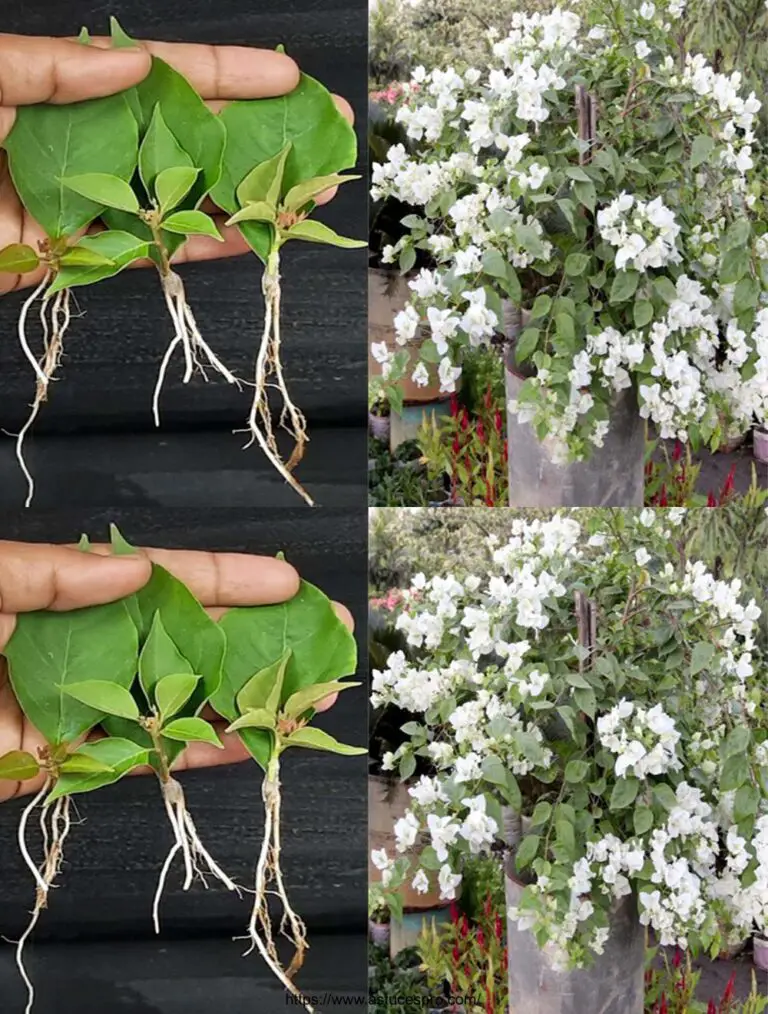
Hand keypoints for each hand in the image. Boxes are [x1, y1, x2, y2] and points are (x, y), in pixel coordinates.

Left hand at [0, 34, 353, 293]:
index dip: (225, 74)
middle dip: (258, 134)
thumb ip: (50, 72)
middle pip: (186, 137)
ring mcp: (86, 202)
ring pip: (181, 197)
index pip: (159, 76)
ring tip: (309, 190)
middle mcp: (84, 144)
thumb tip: (136, 65)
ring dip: (248, 195)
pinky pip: (151, 252)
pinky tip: (253, 236)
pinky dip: (201, 248)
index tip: (288, 73)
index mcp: (61, 93)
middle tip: (324, 135)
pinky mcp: (78, 255)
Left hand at [0, 540, 351, 798]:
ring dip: (244, 695)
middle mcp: (82, 647)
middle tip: (326, 635)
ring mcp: (79, 706)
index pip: (160, 581)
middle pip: (185, 640)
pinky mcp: (64, 762)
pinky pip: (139, 758)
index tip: (286, 581)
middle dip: (257, 636)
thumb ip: (53, 576)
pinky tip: (250, 741)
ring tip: (310, 690)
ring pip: (176, 700)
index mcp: (63, 596)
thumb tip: (136, 571)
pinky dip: (195, 753)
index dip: (224, 580)